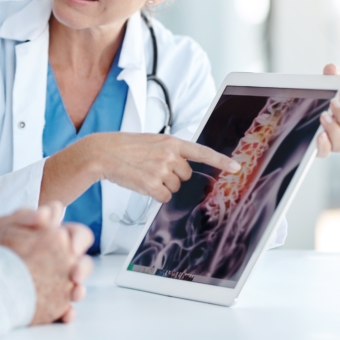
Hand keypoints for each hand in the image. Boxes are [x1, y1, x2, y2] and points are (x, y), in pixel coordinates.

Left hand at [0, 202, 93, 324]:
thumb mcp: (3, 225)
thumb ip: (24, 215)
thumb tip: (47, 212)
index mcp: (51, 237)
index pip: (76, 234)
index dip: (79, 239)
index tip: (71, 247)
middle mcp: (56, 259)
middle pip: (81, 261)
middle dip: (83, 267)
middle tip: (74, 273)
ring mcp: (53, 282)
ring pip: (76, 286)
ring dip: (79, 289)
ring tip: (74, 293)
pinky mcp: (46, 302)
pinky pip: (61, 309)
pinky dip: (67, 312)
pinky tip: (65, 314)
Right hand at [85, 133, 239, 203]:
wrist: (103, 152)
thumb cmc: (125, 147)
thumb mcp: (151, 142)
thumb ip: (169, 151)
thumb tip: (181, 169)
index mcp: (171, 142)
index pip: (202, 152)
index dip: (220, 161)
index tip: (236, 167)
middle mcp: (169, 155)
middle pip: (186, 176)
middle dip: (173, 177)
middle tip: (153, 169)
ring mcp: (161, 170)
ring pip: (174, 188)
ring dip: (162, 186)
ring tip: (143, 174)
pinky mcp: (152, 184)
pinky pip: (163, 198)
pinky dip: (154, 195)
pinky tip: (141, 183)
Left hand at [316, 63, 339, 157]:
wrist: (295, 118)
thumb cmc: (316, 104)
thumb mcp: (322, 89)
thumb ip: (328, 78)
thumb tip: (332, 67)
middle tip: (333, 102)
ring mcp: (332, 144)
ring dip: (335, 130)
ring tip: (323, 116)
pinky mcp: (319, 151)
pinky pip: (325, 153)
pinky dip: (324, 145)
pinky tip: (319, 135)